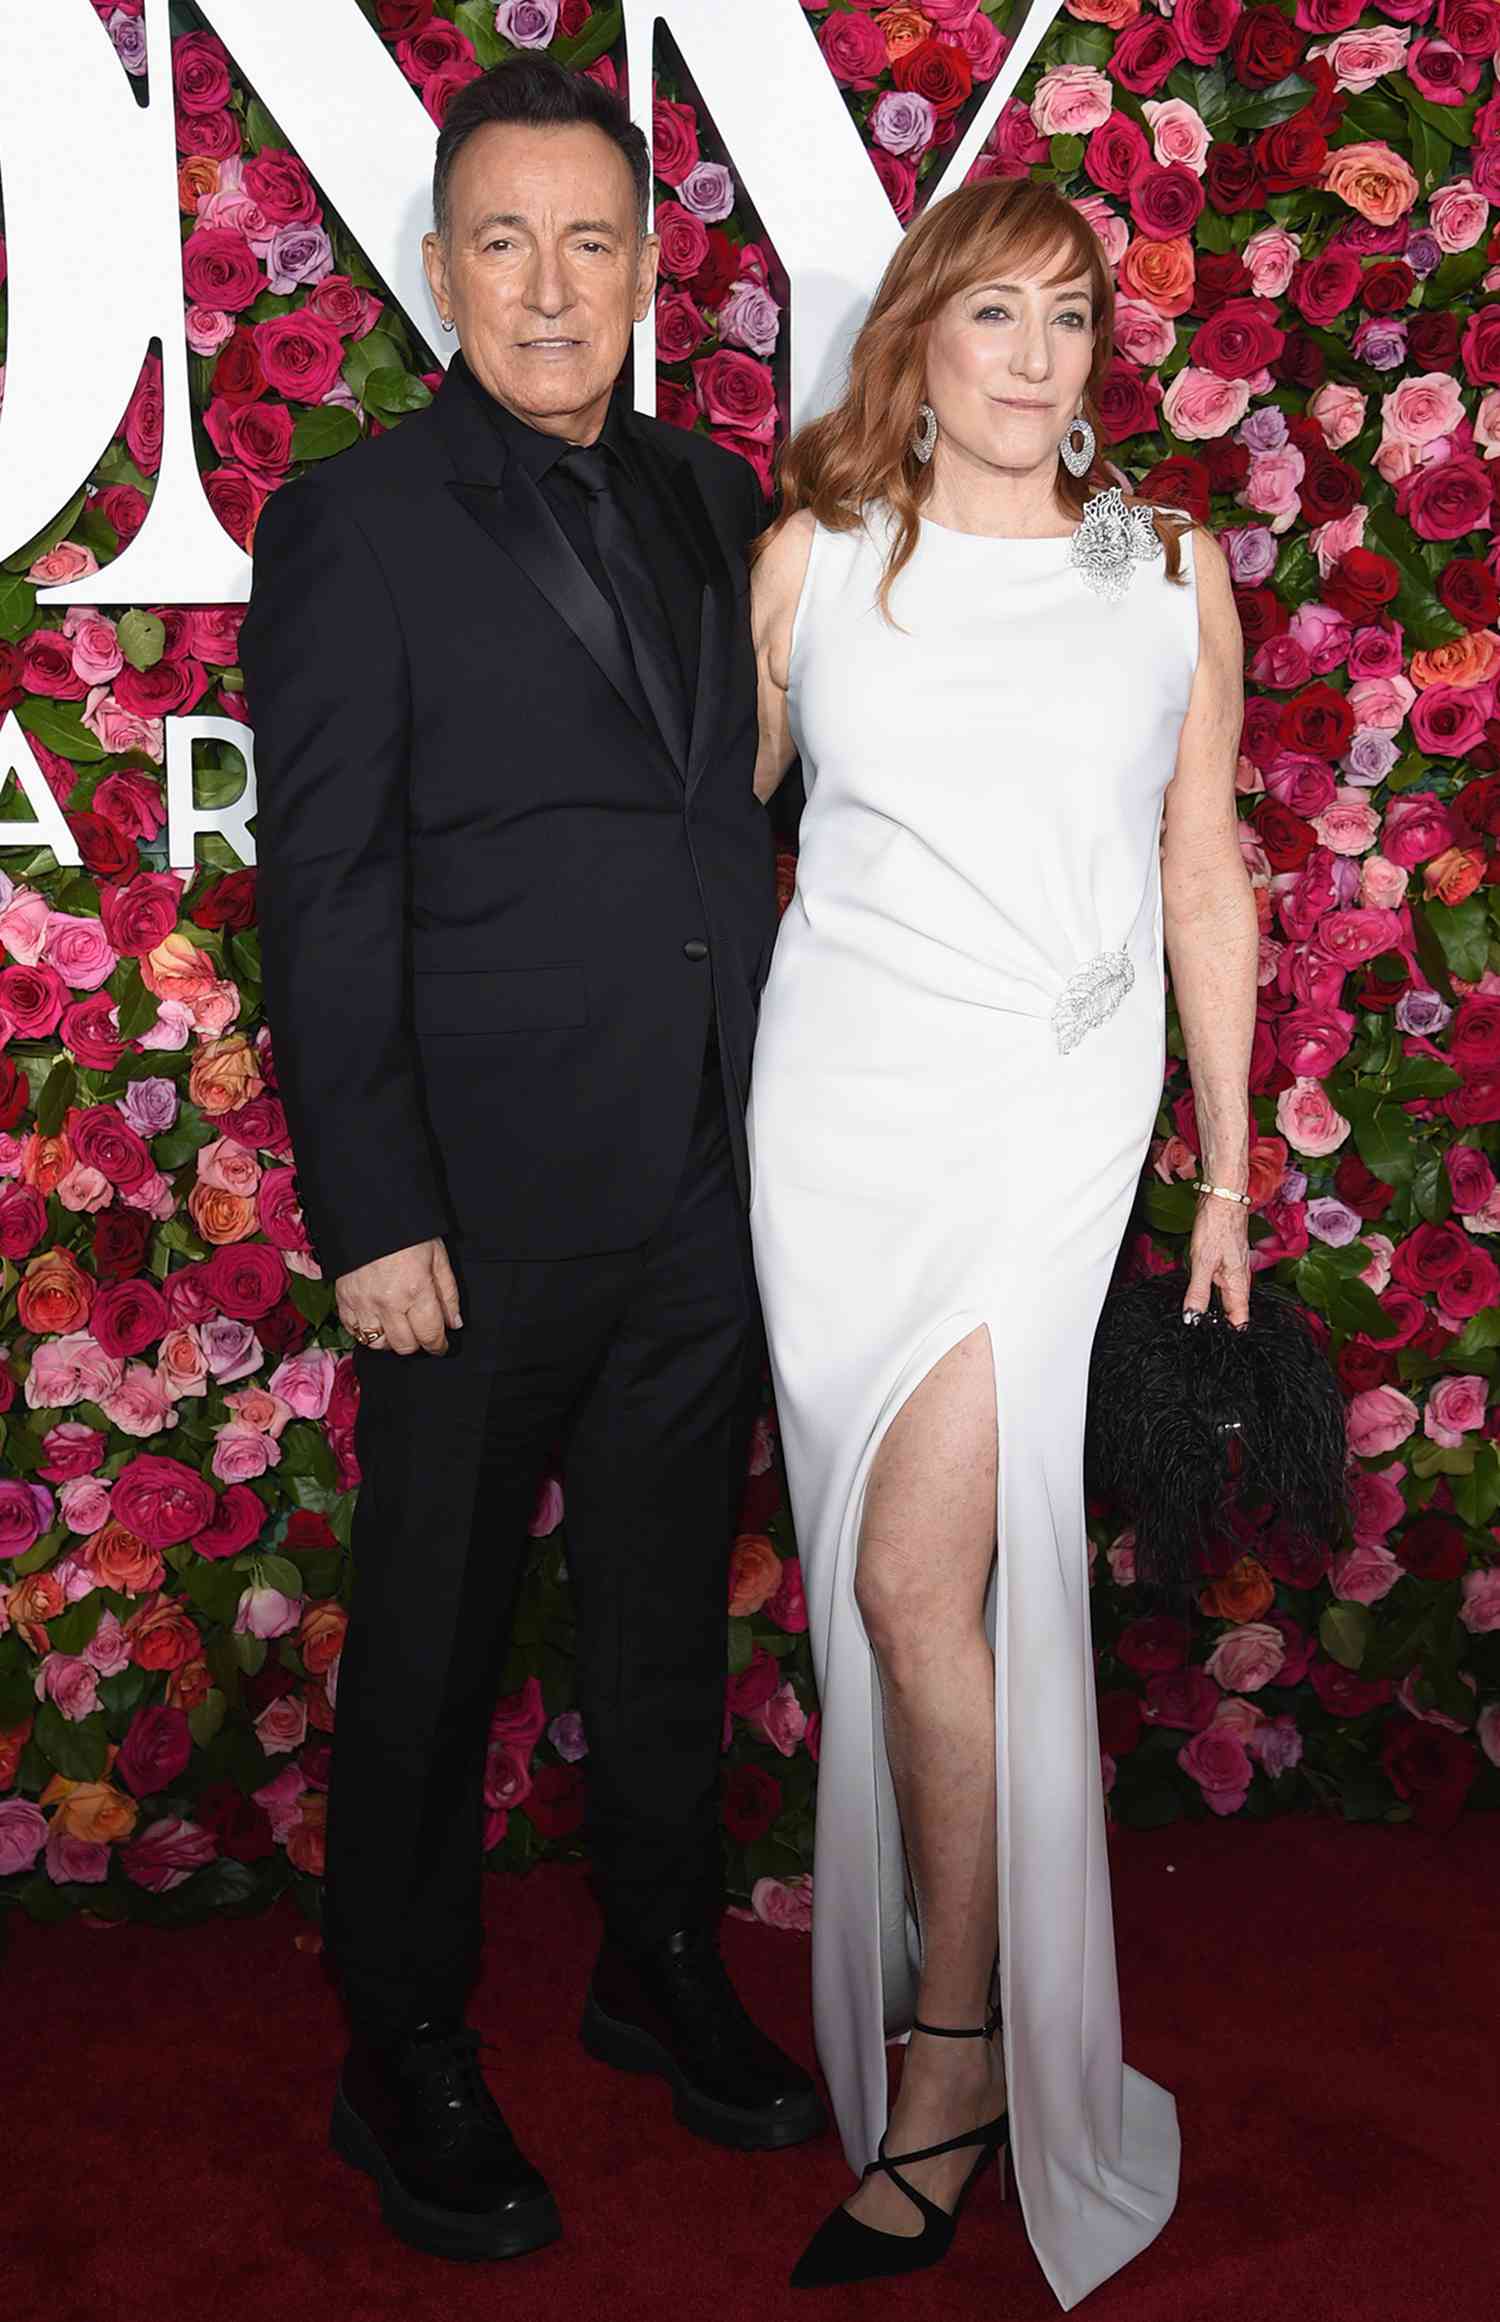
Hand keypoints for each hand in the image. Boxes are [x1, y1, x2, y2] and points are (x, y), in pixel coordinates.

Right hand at [337, 1238, 461, 1356]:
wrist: (368, 1214)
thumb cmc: (407, 1233)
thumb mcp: (437, 1257)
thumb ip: (448, 1293)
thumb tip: (454, 1323)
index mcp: (416, 1290)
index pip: (430, 1334)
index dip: (439, 1345)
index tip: (441, 1346)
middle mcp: (389, 1302)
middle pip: (404, 1346)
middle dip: (417, 1344)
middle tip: (421, 1333)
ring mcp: (363, 1303)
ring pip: (377, 1344)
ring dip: (391, 1341)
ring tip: (398, 1327)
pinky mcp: (344, 1300)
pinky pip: (354, 1331)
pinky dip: (366, 1332)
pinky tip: (376, 1321)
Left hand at [1182, 1192, 1250, 1328]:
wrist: (1222, 1198)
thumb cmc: (1217, 1226)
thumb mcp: (1203, 1262)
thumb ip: (1198, 1292)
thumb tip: (1193, 1318)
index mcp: (1238, 1285)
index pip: (1239, 1321)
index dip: (1228, 1334)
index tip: (1213, 1344)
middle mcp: (1239, 1280)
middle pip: (1232, 1312)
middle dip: (1219, 1325)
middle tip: (1201, 1337)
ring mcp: (1232, 1271)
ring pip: (1225, 1299)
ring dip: (1213, 1311)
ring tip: (1197, 1322)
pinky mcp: (1224, 1262)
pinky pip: (1220, 1285)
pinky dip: (1210, 1295)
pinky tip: (1198, 1297)